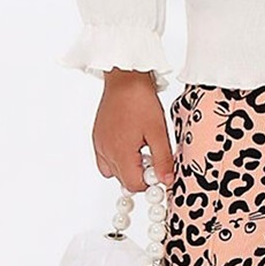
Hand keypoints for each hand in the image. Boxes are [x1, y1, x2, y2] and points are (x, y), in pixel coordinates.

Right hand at [93, 69, 175, 190]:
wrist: (125, 79)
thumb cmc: (140, 101)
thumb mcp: (159, 132)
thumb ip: (163, 160)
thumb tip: (166, 181)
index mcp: (120, 152)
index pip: (134, 185)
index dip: (150, 181)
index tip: (158, 167)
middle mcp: (106, 151)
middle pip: (123, 180)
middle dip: (140, 173)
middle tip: (151, 153)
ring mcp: (100, 144)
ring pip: (113, 171)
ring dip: (128, 166)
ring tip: (141, 147)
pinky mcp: (97, 137)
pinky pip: (105, 159)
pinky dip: (117, 157)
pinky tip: (130, 143)